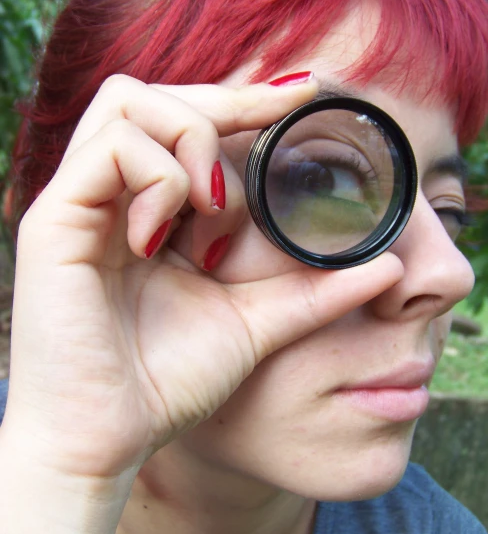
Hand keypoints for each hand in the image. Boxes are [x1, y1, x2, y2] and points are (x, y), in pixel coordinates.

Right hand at [6, 75, 402, 481]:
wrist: (105, 440)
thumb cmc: (167, 381)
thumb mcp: (254, 323)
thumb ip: (313, 290)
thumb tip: (389, 266)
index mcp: (148, 207)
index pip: (189, 117)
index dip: (246, 97)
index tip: (304, 93)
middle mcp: (108, 193)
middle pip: (156, 93)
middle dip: (222, 105)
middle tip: (266, 138)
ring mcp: (78, 201)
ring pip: (129, 103)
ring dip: (189, 140)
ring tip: (210, 209)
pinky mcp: (51, 219)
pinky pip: (107, 151)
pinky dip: (156, 179)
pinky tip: (167, 236)